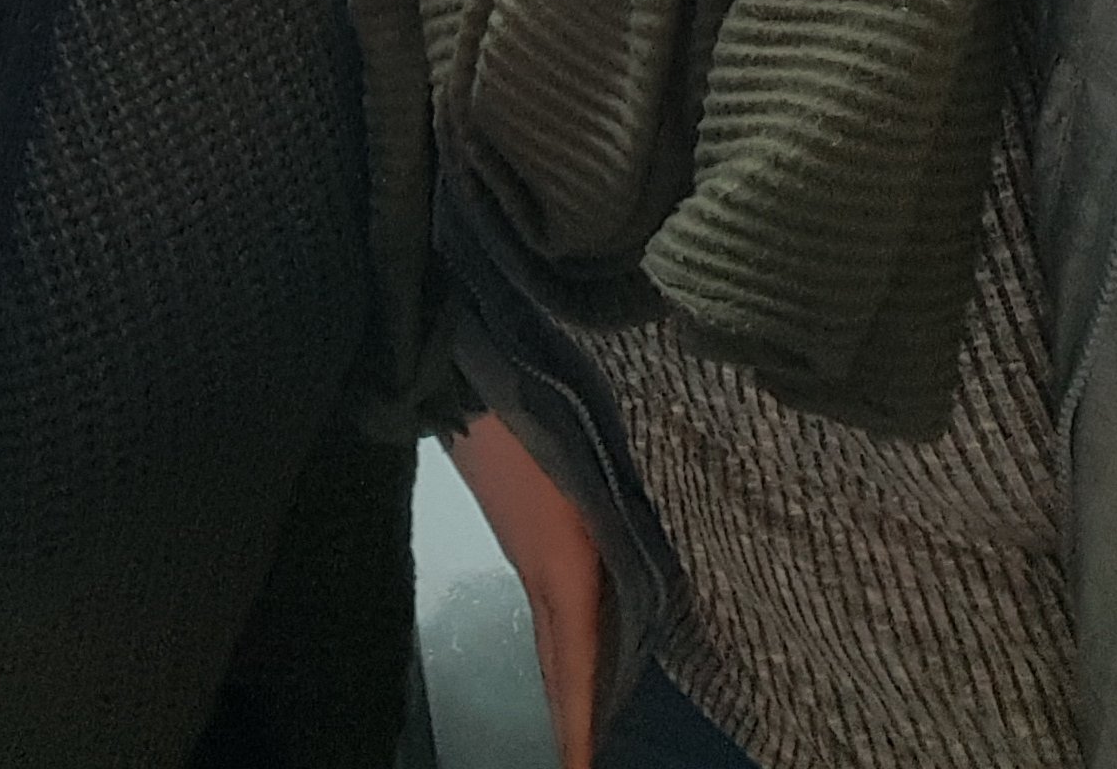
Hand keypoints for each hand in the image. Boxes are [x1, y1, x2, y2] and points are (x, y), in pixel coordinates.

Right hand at [446, 411, 601, 768]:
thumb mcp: (591, 474)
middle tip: (580, 761)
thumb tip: (649, 566)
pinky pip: (546, 607)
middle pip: (557, 667)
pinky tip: (572, 635)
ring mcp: (526, 555)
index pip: (573, 669)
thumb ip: (622, 522)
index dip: (578, 729)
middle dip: (570, 721)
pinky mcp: (523, 533)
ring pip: (550, 638)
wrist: (467, 384)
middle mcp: (541, 575)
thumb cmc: (535, 425)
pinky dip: (558, 643)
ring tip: (583, 723)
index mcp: (563, 570)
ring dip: (566, 685)